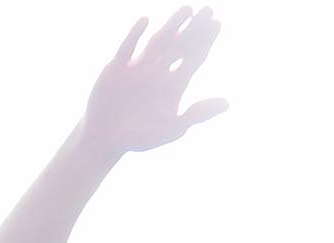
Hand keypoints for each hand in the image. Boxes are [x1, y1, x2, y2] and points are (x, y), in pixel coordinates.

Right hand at [78, 9, 229, 158]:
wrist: (106, 140)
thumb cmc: (140, 137)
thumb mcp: (172, 128)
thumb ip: (197, 114)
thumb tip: (227, 103)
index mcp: (174, 84)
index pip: (194, 58)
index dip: (206, 41)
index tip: (217, 23)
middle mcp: (158, 72)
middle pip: (180, 45)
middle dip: (194, 28)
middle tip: (208, 9)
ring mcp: (138, 68)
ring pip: (158, 41)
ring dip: (172, 26)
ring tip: (187, 9)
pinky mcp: (117, 68)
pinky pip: (127, 47)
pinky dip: (135, 34)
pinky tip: (146, 20)